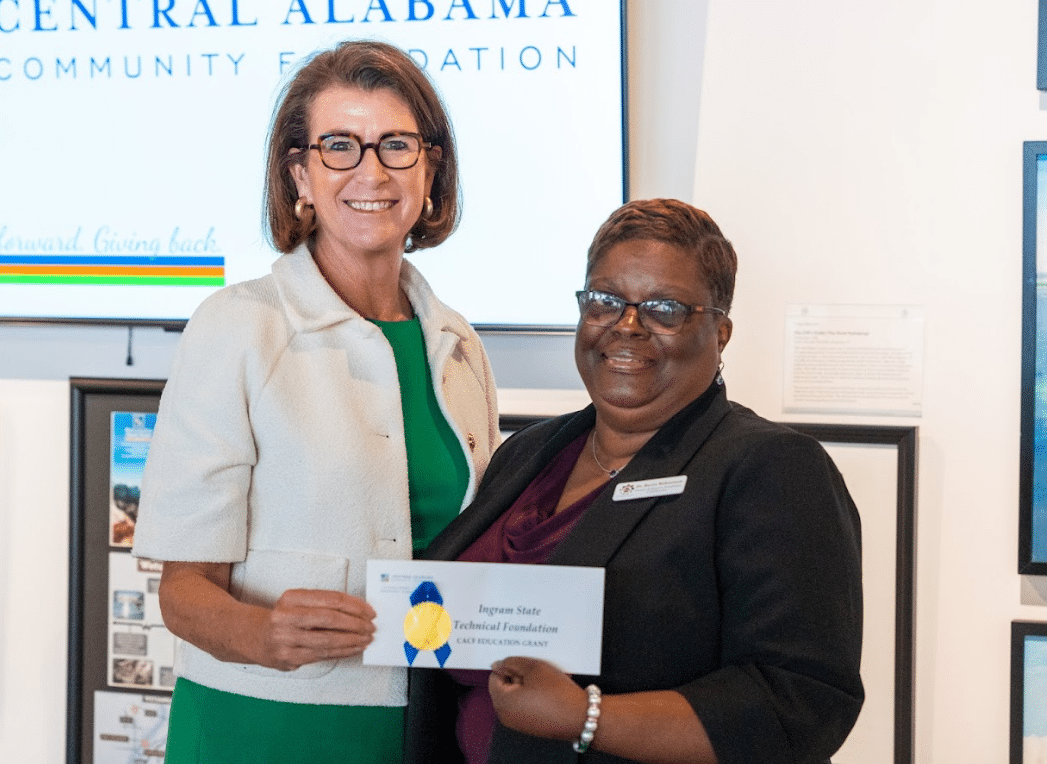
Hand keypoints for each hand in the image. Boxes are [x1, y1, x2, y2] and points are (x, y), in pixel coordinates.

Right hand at [255, 588, 376, 670]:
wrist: (255, 637)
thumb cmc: (284, 618)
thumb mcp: (298, 603)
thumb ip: (323, 604)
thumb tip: (358, 611)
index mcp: (291, 598)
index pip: (331, 599)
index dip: (355, 606)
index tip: (369, 611)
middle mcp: (285, 617)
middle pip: (330, 619)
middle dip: (356, 624)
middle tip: (370, 626)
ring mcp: (285, 639)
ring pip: (328, 640)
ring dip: (352, 640)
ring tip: (366, 639)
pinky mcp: (289, 658)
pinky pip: (322, 655)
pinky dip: (342, 652)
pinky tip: (353, 649)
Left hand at [488, 657, 588, 740]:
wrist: (580, 717)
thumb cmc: (557, 693)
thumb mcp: (533, 668)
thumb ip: (512, 663)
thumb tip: (498, 664)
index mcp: (503, 702)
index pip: (494, 676)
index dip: (508, 667)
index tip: (522, 662)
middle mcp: (506, 716)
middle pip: (505, 687)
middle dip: (518, 676)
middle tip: (535, 669)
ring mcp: (518, 723)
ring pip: (516, 695)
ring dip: (527, 684)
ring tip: (544, 679)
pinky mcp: (530, 726)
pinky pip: (525, 705)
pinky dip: (533, 695)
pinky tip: (548, 690)